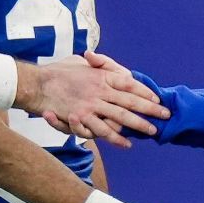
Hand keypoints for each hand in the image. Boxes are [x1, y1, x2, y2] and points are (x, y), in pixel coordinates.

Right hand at [33, 53, 168, 148]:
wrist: (38, 85)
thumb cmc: (58, 72)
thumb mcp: (78, 61)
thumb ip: (94, 63)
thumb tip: (99, 59)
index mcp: (102, 75)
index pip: (130, 83)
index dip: (145, 92)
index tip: (157, 99)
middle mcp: (100, 90)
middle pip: (131, 101)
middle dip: (150, 109)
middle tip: (166, 115)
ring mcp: (92, 105)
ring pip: (121, 117)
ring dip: (139, 125)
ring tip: (153, 131)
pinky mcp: (83, 119)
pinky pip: (103, 131)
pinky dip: (117, 139)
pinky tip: (127, 144)